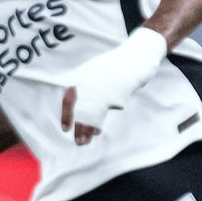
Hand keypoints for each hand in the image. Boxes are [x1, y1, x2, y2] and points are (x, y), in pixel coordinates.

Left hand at [59, 27, 167, 145]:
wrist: (135, 58)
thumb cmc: (114, 67)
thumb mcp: (93, 72)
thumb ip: (83, 87)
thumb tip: (73, 108)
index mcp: (82, 76)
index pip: (69, 98)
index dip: (66, 115)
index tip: (65, 128)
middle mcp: (91, 82)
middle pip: (80, 109)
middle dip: (79, 127)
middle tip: (77, 142)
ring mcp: (104, 89)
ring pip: (92, 113)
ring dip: (87, 129)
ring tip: (84, 142)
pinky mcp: (117, 95)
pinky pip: (105, 113)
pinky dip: (98, 124)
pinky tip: (96, 131)